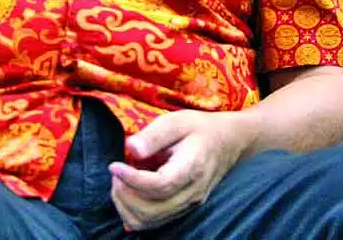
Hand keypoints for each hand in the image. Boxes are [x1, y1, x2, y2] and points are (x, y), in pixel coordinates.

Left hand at [108, 109, 254, 231]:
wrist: (227, 142)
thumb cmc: (199, 128)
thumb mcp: (176, 121)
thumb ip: (153, 135)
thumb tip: (130, 148)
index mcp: (191, 168)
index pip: (159, 185)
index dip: (132, 179)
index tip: (114, 165)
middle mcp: (191, 193)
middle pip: (151, 210)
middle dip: (125, 195)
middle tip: (116, 173)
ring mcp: (188, 205)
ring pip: (149, 221)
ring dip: (126, 205)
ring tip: (120, 181)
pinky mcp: (182, 209)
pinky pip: (152, 222)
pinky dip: (133, 212)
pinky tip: (128, 191)